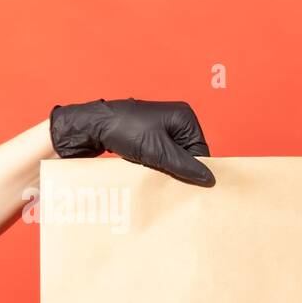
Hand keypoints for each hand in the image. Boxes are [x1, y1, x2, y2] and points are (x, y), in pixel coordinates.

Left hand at [49, 98, 214, 185]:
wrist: (92, 125)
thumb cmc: (125, 131)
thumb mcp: (159, 152)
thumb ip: (185, 166)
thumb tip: (209, 180)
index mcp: (184, 118)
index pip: (201, 151)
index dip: (194, 169)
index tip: (186, 184)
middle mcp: (176, 120)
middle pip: (188, 155)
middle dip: (179, 168)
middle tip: (168, 179)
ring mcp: (162, 127)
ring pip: (174, 157)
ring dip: (166, 167)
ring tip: (154, 171)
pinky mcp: (149, 134)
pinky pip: (161, 155)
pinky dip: (156, 164)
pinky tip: (147, 167)